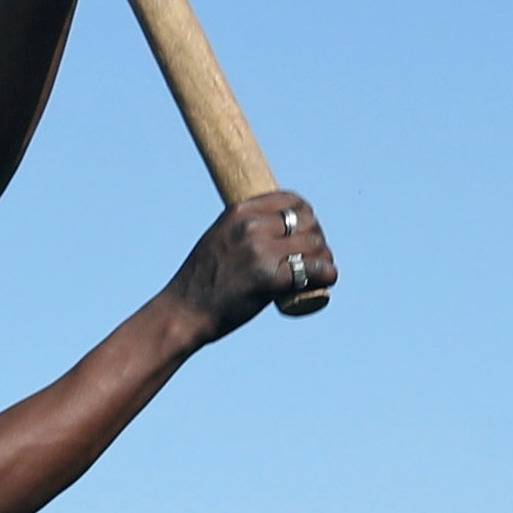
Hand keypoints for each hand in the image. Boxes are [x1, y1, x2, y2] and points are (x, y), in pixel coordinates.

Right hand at [167, 190, 336, 335]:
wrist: (184, 312)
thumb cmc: (202, 280)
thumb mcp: (219, 238)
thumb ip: (241, 228)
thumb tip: (270, 225)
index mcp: (239, 212)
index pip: (291, 201)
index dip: (307, 215)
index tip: (308, 231)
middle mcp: (251, 227)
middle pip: (307, 222)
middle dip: (318, 238)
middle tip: (315, 257)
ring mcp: (260, 253)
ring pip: (314, 246)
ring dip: (325, 258)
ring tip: (320, 272)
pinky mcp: (269, 280)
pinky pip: (312, 271)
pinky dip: (327, 275)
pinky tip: (327, 280)